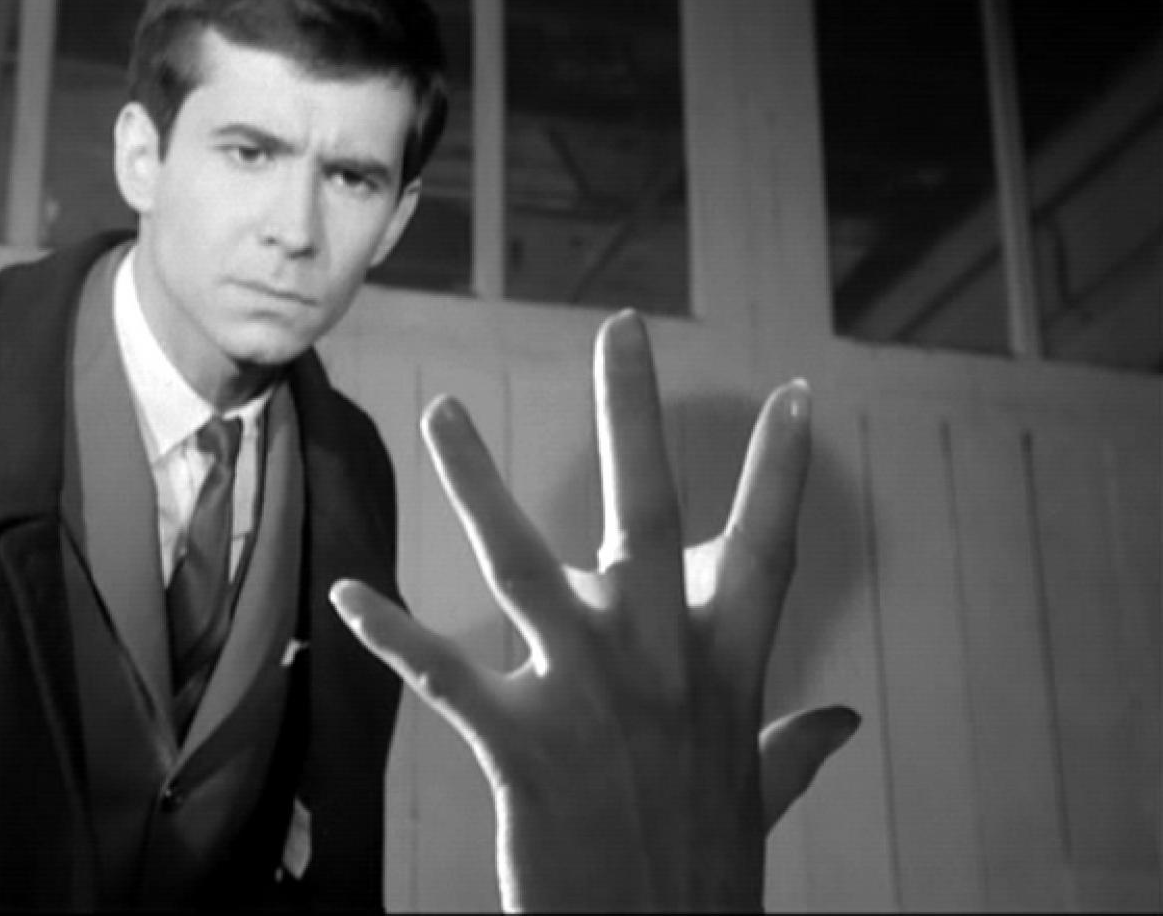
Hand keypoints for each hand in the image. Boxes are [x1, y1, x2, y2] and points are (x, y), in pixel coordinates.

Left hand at [331, 310, 858, 911]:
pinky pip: (443, 673)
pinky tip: (345, 592)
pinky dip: (390, 631)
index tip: (793, 395)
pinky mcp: (520, 744)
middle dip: (632, 413)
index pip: (767, 551)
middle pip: (650, 513)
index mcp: (723, 672)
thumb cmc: (702, 879)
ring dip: (476, 481)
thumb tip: (844, 719)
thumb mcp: (758, 801)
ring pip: (525, 561)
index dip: (783, 470)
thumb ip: (797, 749)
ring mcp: (586, 695)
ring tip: (444, 408)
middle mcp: (660, 664)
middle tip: (619, 328)